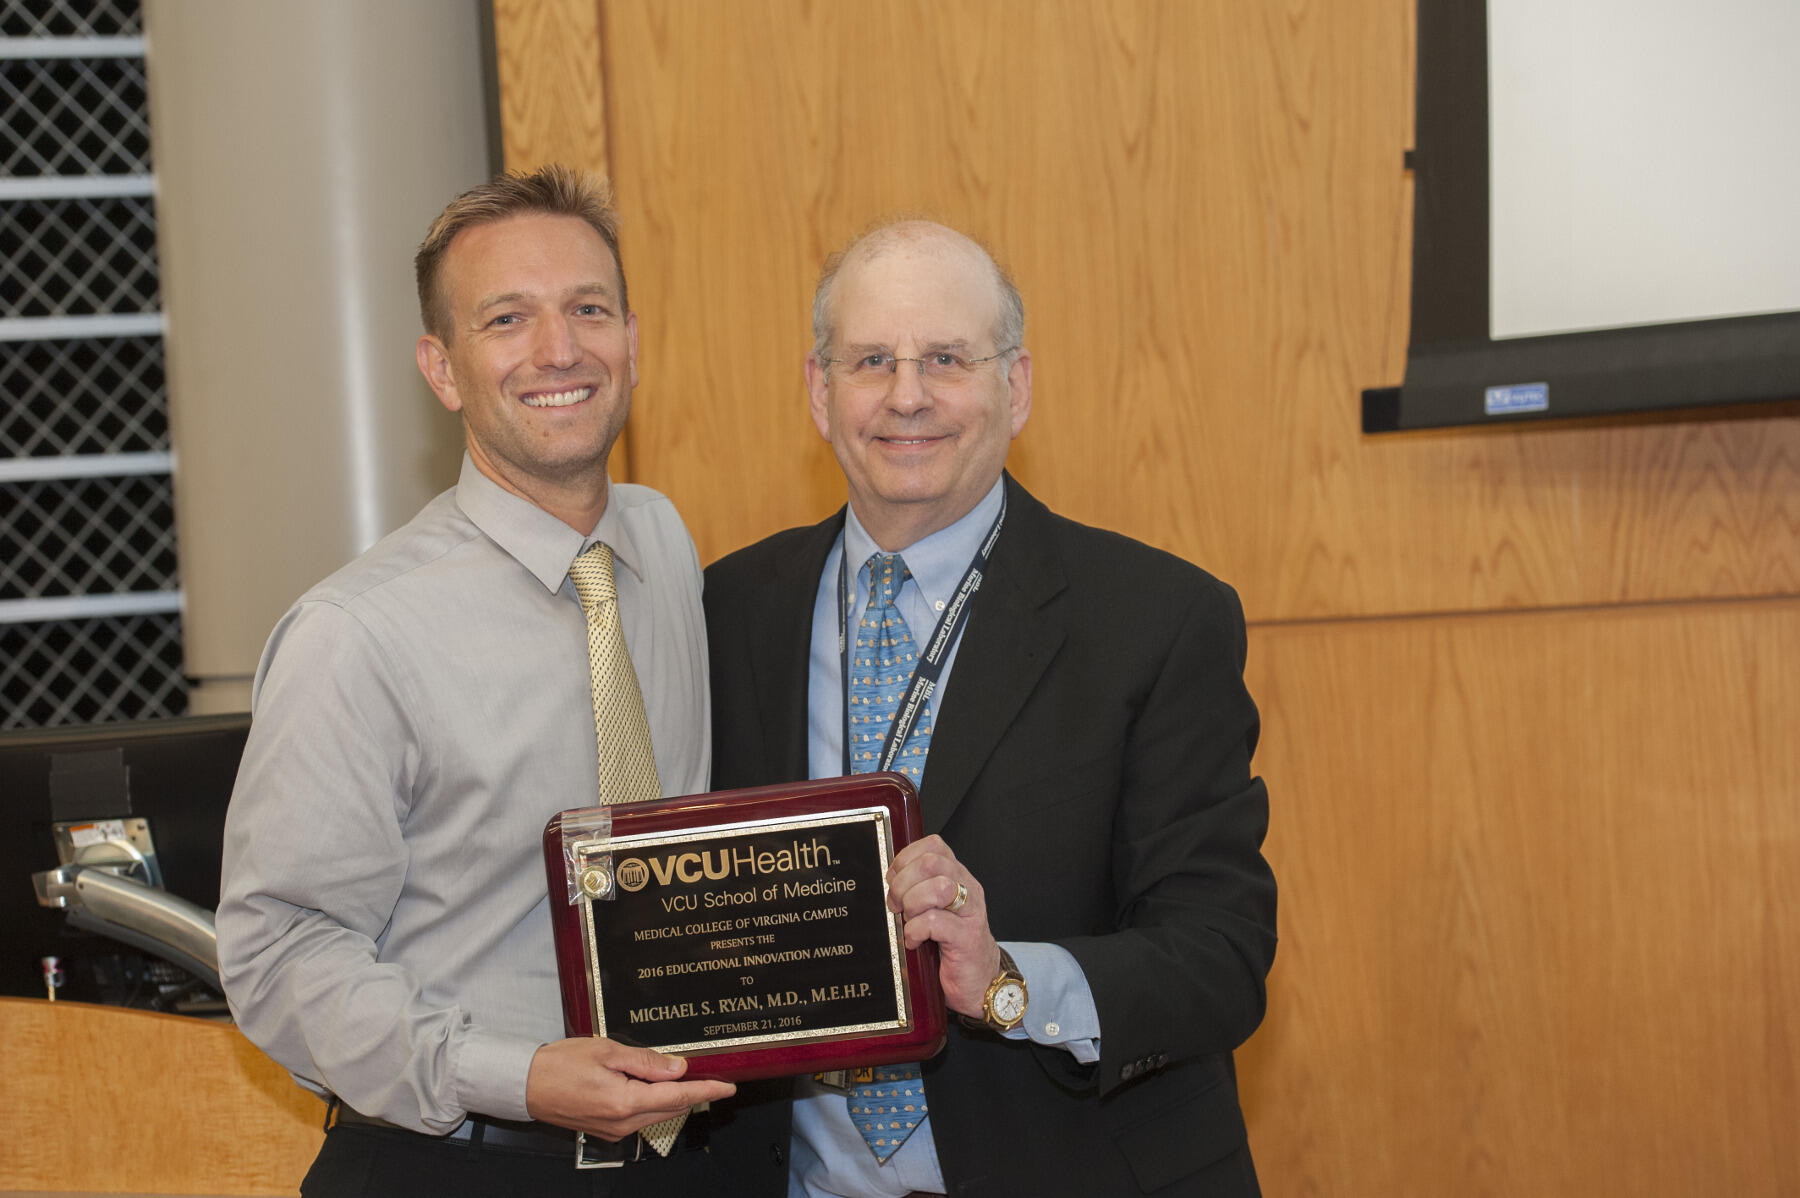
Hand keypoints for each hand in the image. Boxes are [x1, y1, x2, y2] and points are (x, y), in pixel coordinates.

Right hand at [525, 1036, 735, 1139]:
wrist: (525, 1085)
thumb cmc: (560, 1064)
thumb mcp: (607, 1051)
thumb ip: (646, 1061)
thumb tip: (678, 1068)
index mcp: (625, 1102)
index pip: (678, 1098)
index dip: (707, 1091)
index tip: (728, 1086)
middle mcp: (623, 1123)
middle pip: (671, 1109)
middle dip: (693, 1094)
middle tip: (711, 1075)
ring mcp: (614, 1130)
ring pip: (656, 1114)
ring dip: (672, 1098)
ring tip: (683, 1076)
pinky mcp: (606, 1130)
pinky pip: (640, 1117)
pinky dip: (653, 1102)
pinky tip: (652, 1085)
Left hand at [887, 834, 1002, 1017]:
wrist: (980, 981)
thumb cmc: (952, 946)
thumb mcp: (935, 910)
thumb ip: (919, 890)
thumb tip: (888, 880)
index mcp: (958, 877)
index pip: (933, 846)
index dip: (906, 859)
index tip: (894, 880)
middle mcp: (968, 889)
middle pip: (932, 863)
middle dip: (903, 883)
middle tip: (896, 905)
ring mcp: (970, 913)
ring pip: (938, 887)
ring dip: (913, 904)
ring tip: (909, 921)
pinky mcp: (967, 938)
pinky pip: (935, 922)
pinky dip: (916, 931)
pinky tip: (915, 941)